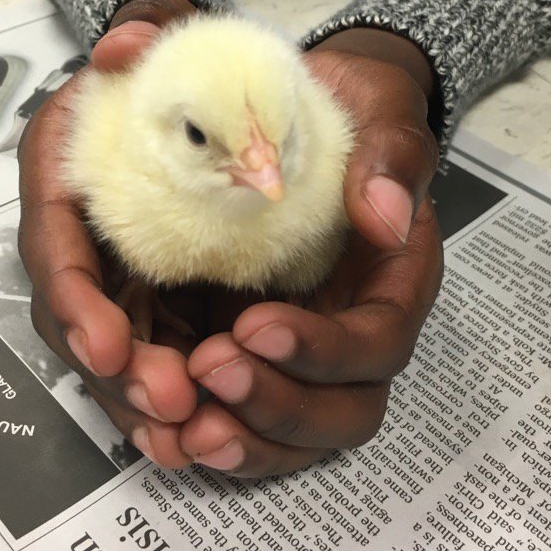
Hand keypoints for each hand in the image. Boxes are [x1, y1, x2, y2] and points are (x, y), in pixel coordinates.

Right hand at [17, 0, 203, 467]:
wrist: (214, 92)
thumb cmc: (187, 68)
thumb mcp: (171, 43)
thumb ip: (145, 41)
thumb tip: (123, 49)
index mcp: (64, 171)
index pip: (51, 243)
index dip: (75, 298)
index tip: (109, 345)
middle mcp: (79, 231)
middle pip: (76, 315)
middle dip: (114, 367)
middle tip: (170, 402)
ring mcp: (114, 270)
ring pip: (113, 350)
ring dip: (142, 397)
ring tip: (190, 433)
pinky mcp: (152, 296)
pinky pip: (152, 355)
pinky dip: (168, 394)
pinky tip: (200, 432)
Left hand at [176, 32, 443, 475]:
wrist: (308, 112)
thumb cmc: (353, 116)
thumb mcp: (382, 116)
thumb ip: (390, 159)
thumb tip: (385, 214)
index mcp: (393, 285)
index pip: (377, 344)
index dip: (322, 352)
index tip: (254, 325)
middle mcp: (351, 333)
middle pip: (340, 413)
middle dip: (274, 406)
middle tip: (206, 373)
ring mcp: (300, 354)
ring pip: (288, 434)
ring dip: (237, 437)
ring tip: (178, 425)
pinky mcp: (247, 352)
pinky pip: (235, 416)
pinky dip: (200, 430)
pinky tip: (158, 426)